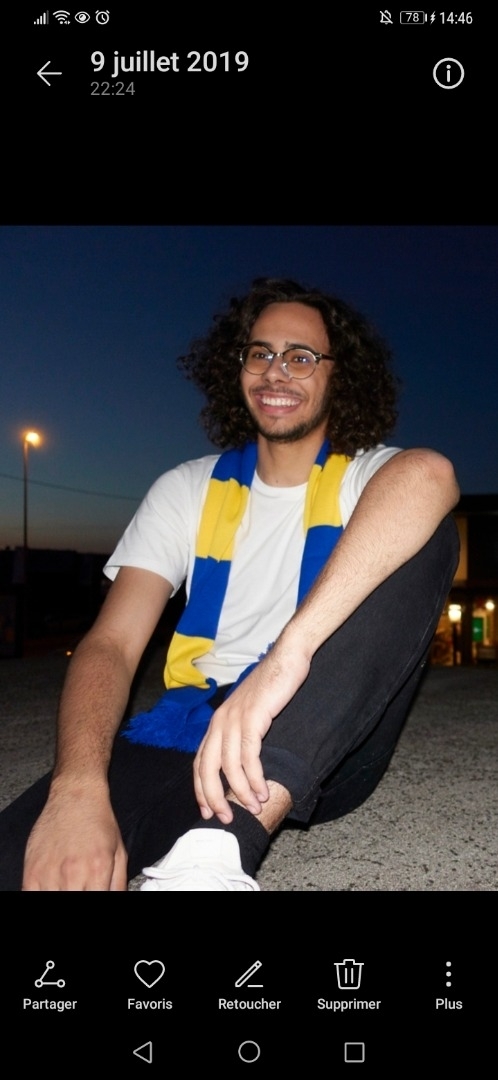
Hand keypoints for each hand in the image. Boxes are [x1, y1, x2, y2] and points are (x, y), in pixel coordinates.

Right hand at [22, 781, 127, 890]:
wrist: (77, 795)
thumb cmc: (98, 820)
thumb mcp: (119, 852)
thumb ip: (119, 884)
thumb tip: (118, 898)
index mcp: (97, 871)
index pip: (96, 901)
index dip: (96, 900)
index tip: (95, 893)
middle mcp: (73, 874)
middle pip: (73, 902)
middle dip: (80, 896)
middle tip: (82, 888)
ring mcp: (50, 873)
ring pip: (54, 900)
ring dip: (62, 895)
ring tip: (68, 885)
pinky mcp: (32, 870)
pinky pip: (31, 895)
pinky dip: (43, 894)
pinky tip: (52, 887)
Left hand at [193, 638, 310, 822]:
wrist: (288, 657)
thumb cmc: (273, 686)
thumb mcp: (252, 712)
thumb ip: (243, 733)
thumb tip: (244, 762)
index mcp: (217, 722)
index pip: (200, 761)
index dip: (201, 789)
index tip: (208, 810)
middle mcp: (219, 721)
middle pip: (207, 768)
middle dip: (214, 797)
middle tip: (226, 818)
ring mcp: (234, 718)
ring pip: (228, 765)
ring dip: (240, 791)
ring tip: (254, 807)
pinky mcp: (252, 717)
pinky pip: (248, 755)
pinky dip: (254, 777)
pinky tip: (262, 790)